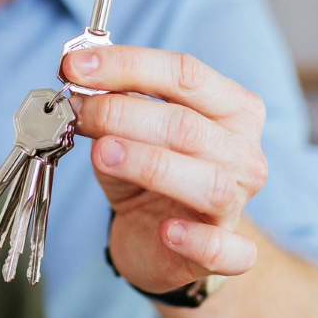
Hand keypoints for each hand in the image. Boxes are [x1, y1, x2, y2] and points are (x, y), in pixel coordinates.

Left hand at [64, 46, 267, 293]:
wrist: (164, 242)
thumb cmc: (151, 174)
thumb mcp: (130, 131)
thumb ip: (115, 103)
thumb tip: (79, 76)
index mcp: (232, 108)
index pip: (185, 74)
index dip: (127, 65)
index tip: (74, 66)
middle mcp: (243, 152)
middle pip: (187, 125)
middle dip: (122, 113)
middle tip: (76, 112)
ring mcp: (238, 202)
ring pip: (206, 182)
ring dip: (149, 164)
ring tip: (103, 153)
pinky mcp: (227, 252)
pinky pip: (222, 248)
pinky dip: (196, 240)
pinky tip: (168, 232)